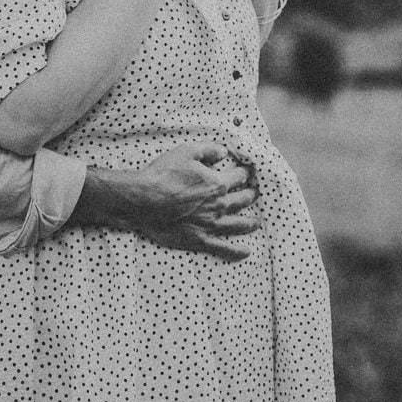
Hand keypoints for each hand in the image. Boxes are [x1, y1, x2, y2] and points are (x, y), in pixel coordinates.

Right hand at [78, 142, 258, 259]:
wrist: (144, 200)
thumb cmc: (163, 174)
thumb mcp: (186, 152)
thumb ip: (208, 149)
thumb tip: (224, 152)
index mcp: (217, 183)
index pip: (239, 177)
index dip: (245, 172)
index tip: (247, 172)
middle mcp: (218, 205)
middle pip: (242, 200)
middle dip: (251, 195)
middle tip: (255, 194)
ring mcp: (210, 224)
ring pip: (239, 224)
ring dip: (250, 223)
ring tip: (257, 222)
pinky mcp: (200, 240)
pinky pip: (223, 248)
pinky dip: (237, 251)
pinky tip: (246, 252)